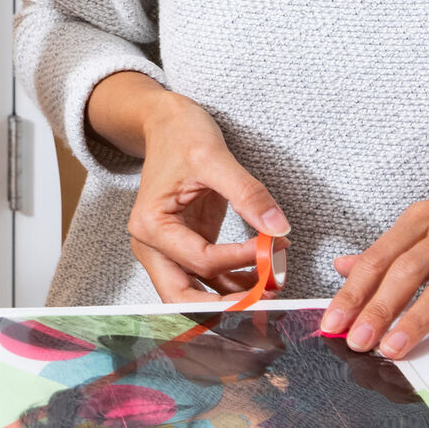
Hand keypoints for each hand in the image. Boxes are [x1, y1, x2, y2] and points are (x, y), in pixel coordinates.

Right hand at [126, 89, 289, 301]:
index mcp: (150, 225)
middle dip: (225, 305)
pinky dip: (233, 281)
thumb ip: (247, 193)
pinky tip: (262, 275)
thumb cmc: (181, 135)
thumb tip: (277, 227)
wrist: (166, 122)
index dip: (241, 258)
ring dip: (233, 296)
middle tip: (267, 302)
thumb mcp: (214, 156)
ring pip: (196, 292)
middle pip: (182, 297)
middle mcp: (151, 245)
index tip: (275, 247)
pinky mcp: (184, 246)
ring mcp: (166, 249)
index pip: (200, 260)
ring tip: (273, 286)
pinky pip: (207, 276)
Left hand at [320, 167, 428, 357]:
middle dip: (377, 309)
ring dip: (416, 318)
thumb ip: (389, 248)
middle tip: (357, 341)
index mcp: (422, 218)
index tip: (334, 322)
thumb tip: (343, 266)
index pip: (379, 257)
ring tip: (394, 347)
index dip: (353, 291)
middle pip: (406, 271)